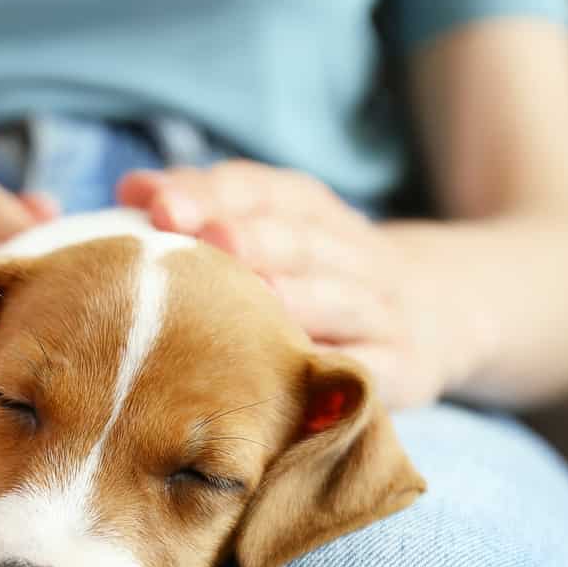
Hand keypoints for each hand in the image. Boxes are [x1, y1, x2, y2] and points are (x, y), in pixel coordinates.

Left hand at [118, 161, 459, 408]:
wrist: (436, 313)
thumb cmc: (310, 278)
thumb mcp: (270, 230)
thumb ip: (202, 210)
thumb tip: (131, 191)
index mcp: (310, 210)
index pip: (262, 192)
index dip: (213, 195)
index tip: (160, 207)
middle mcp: (351, 252)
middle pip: (302, 240)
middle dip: (252, 239)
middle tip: (206, 241)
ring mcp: (382, 310)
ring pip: (342, 299)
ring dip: (299, 298)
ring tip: (258, 299)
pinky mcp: (403, 367)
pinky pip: (371, 369)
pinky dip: (340, 369)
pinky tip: (300, 375)